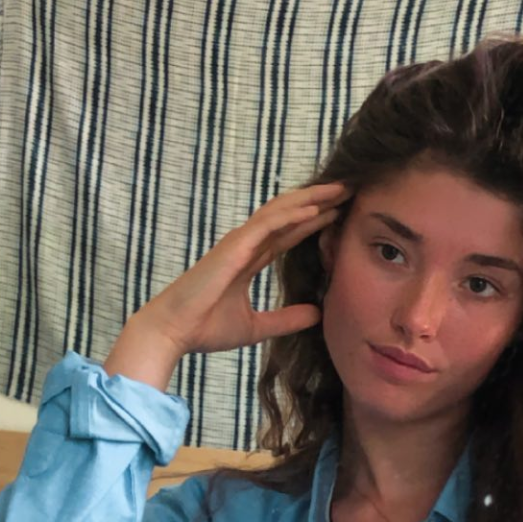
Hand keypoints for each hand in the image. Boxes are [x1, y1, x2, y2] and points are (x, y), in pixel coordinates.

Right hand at [144, 181, 349, 357]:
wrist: (173, 332)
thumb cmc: (205, 328)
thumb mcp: (257, 327)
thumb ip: (285, 320)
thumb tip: (317, 316)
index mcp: (248, 260)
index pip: (288, 234)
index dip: (314, 221)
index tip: (341, 212)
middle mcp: (245, 245)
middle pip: (289, 215)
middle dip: (318, 201)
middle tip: (349, 190)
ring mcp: (239, 243)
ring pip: (280, 212)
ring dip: (311, 199)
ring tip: (339, 190)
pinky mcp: (233, 247)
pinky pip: (267, 225)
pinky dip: (292, 216)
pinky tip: (315, 210)